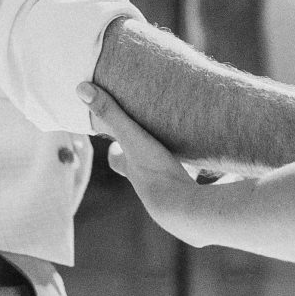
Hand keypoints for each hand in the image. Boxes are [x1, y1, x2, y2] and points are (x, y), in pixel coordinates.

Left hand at [79, 82, 209, 196]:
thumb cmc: (154, 172)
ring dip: (172, 161)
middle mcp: (149, 181)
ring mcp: (171, 188)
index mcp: (133, 167)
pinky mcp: (192, 192)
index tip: (115, 139)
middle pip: (141, 167)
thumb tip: (81, 88)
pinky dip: (201, 172)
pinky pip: (195, 180)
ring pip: (168, 173)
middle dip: (144, 155)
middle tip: (151, 137)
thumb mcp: (132, 137)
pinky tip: (213, 163)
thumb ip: (110, 113)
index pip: (117, 158)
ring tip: (185, 143)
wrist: (183, 207)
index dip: (115, 149)